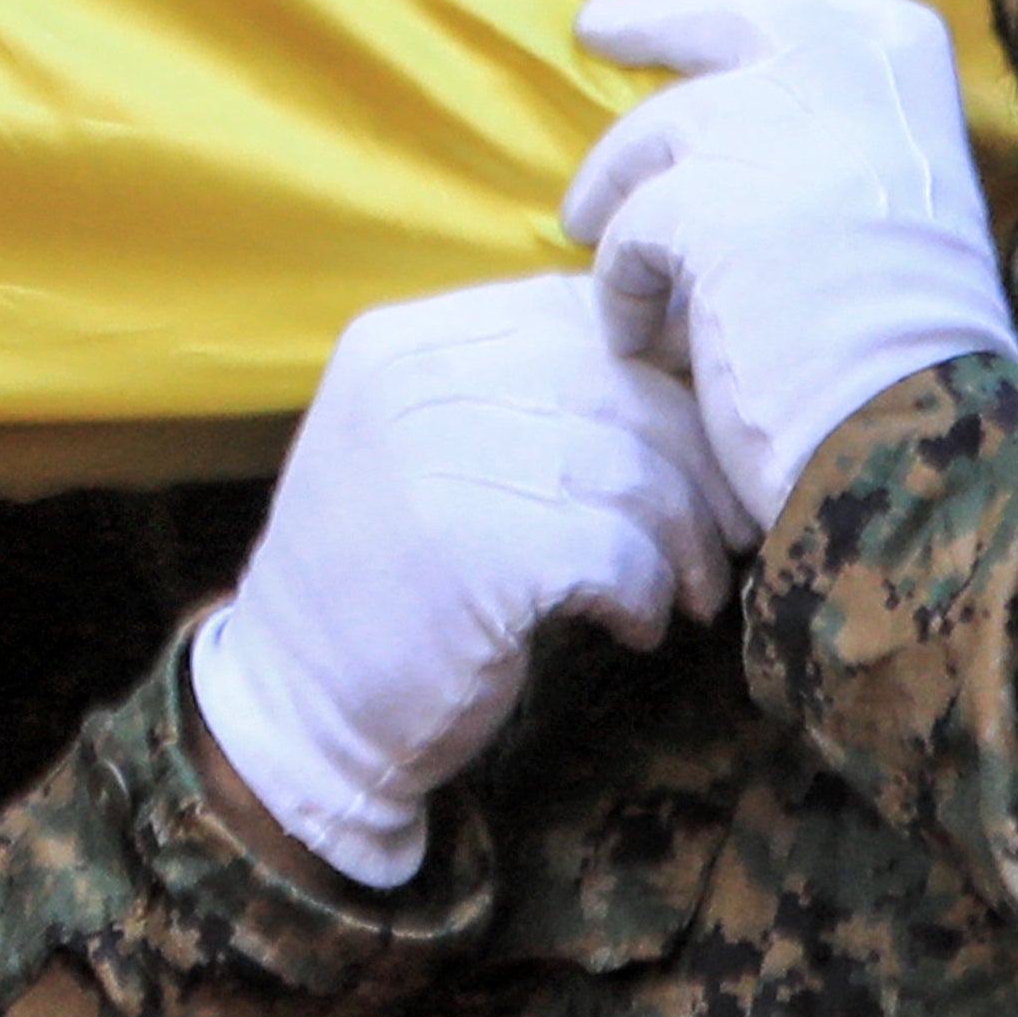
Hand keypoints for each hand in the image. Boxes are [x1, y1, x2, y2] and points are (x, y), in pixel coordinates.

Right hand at [189, 273, 743, 888]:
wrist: (297, 704)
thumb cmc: (384, 577)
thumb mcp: (417, 447)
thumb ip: (508, 390)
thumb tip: (674, 369)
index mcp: (397, 344)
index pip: (570, 312)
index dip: (654, 372)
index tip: (688, 446)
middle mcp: (412, 383)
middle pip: (617, 384)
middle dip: (693, 462)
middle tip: (720, 529)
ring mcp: (439, 463)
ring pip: (632, 469)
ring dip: (682, 541)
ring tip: (680, 591)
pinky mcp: (477, 555)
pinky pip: (619, 551)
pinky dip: (645, 595)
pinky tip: (629, 625)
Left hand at [567, 0, 1017, 527]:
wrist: (921, 428)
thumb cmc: (914, 328)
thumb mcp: (902, 184)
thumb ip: (835, 98)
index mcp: (906, 69)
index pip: (814, 4)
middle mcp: (841, 72)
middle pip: (718, 18)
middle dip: (651, 19)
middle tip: (597, 28)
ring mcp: (767, 131)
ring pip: (646, 143)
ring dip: (621, 205)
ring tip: (631, 270)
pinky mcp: (700, 206)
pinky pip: (622, 237)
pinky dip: (625, 293)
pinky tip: (646, 341)